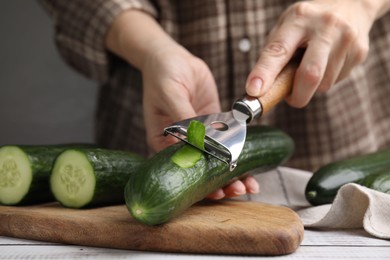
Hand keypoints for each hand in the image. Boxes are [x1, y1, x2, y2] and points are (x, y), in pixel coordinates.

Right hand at [106, 10, 259, 198]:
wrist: (172, 56)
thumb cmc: (162, 74)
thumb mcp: (170, 94)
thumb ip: (185, 117)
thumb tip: (201, 140)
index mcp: (162, 142)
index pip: (181, 169)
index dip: (198, 183)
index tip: (216, 192)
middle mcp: (180, 143)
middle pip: (200, 169)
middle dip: (219, 182)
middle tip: (238, 191)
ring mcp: (198, 134)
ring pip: (215, 158)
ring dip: (232, 171)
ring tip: (249, 184)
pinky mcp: (211, 122)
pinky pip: (226, 139)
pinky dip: (237, 150)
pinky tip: (250, 160)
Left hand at [245, 0, 384, 106]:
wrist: (352, 3)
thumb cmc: (308, 22)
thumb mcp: (287, 27)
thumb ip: (273, 54)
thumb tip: (260, 89)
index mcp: (298, 19)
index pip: (278, 50)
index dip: (264, 73)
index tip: (253, 90)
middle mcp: (325, 26)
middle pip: (310, 74)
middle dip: (297, 95)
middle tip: (290, 99)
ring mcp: (346, 38)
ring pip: (324, 83)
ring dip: (312, 87)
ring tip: (310, 68)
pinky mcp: (359, 51)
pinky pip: (337, 80)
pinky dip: (326, 81)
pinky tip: (328, 63)